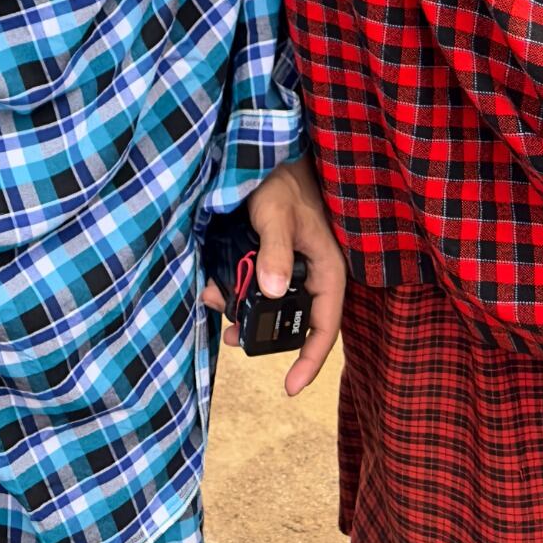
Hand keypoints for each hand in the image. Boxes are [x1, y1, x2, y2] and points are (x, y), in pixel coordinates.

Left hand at [203, 153, 347, 398]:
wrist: (270, 155)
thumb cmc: (283, 182)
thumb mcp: (277, 215)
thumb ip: (276, 251)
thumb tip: (272, 293)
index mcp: (328, 271)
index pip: (324, 327)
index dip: (309, 360)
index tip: (289, 387)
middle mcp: (313, 275)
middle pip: (292, 320)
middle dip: (262, 332)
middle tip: (231, 337)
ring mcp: (293, 268)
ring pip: (270, 304)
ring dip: (243, 309)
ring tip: (214, 302)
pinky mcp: (273, 259)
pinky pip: (258, 285)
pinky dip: (238, 289)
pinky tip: (215, 286)